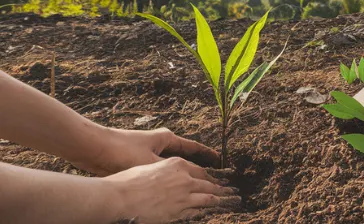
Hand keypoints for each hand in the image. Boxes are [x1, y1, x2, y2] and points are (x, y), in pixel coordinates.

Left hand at [71, 127, 219, 175]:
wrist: (93, 148)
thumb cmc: (122, 151)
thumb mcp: (150, 163)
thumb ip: (168, 173)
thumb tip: (186, 184)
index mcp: (167, 139)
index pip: (194, 148)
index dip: (208, 156)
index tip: (221, 163)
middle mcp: (161, 143)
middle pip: (186, 156)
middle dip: (199, 166)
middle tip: (213, 178)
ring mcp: (150, 151)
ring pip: (173, 164)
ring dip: (183, 173)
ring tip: (195, 185)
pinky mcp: (139, 160)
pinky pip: (161, 169)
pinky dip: (169, 177)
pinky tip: (171, 187)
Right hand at [105, 157, 238, 222]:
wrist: (119, 197)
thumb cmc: (127, 182)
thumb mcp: (148, 168)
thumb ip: (162, 172)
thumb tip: (165, 178)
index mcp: (176, 164)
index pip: (200, 170)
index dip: (211, 175)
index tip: (220, 177)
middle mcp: (184, 178)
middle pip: (209, 182)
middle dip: (222, 186)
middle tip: (233, 189)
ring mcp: (184, 195)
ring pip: (209, 196)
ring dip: (222, 198)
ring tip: (232, 200)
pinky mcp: (179, 210)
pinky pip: (199, 210)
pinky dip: (208, 210)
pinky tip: (214, 211)